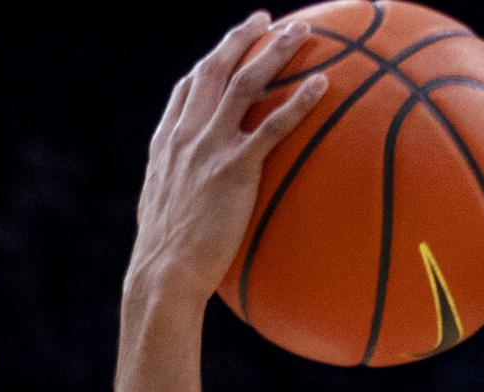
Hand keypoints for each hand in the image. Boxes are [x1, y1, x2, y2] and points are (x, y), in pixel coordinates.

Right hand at [125, 14, 331, 310]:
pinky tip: (321, 85)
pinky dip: (298, 101)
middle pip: (215, 70)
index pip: (187, 89)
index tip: (228, 47)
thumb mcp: (162, 212)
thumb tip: (196, 200)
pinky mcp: (233, 170)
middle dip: (242, 38)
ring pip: (244, 84)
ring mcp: (208, 149)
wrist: (163, 275)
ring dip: (275, 52)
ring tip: (301, 32)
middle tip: (266, 20)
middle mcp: (185, 136)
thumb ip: (179, 191)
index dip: (210, 62)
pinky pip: (272, 127)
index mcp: (166, 144)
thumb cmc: (165, 259)